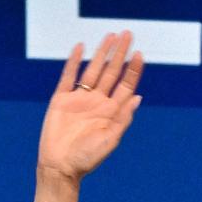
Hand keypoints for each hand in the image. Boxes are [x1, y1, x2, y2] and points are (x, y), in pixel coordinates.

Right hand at [37, 31, 143, 184]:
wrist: (60, 167)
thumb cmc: (88, 158)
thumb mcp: (111, 139)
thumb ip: (123, 118)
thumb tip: (138, 97)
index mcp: (112, 111)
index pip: (125, 84)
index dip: (133, 69)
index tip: (140, 53)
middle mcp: (98, 101)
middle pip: (111, 72)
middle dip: (120, 53)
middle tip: (128, 34)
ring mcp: (79, 99)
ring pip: (93, 70)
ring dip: (101, 53)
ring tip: (110, 36)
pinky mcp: (61, 100)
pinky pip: (68, 77)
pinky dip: (74, 62)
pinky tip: (80, 48)